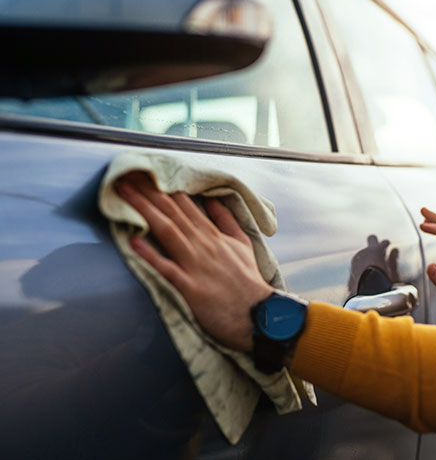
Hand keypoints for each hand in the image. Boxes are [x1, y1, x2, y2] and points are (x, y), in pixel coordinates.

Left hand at [115, 172, 271, 351]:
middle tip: (126, 174)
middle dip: (148, 192)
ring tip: (124, 195)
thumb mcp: (243, 244)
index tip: (146, 173)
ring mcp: (196, 266)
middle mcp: (203, 246)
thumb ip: (226, 220)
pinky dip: (150, 255)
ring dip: (144, 211)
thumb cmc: (248, 282)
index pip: (185, 205)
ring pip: (167, 232)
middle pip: (172, 213)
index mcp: (214, 235)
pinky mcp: (190, 288)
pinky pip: (167, 268)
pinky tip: (133, 242)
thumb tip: (213, 200)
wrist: (258, 314)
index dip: (164, 187)